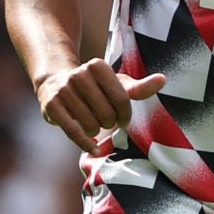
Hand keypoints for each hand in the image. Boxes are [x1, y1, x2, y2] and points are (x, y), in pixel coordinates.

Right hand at [37, 57, 165, 153]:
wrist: (55, 83)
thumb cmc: (94, 86)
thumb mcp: (116, 84)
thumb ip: (139, 86)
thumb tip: (163, 80)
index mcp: (98, 66)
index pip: (122, 98)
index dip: (126, 114)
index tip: (124, 119)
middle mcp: (79, 75)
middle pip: (106, 113)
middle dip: (110, 122)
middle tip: (106, 121)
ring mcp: (63, 90)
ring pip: (90, 124)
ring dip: (96, 131)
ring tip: (94, 125)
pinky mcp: (51, 106)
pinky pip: (72, 132)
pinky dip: (85, 144)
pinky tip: (93, 147)